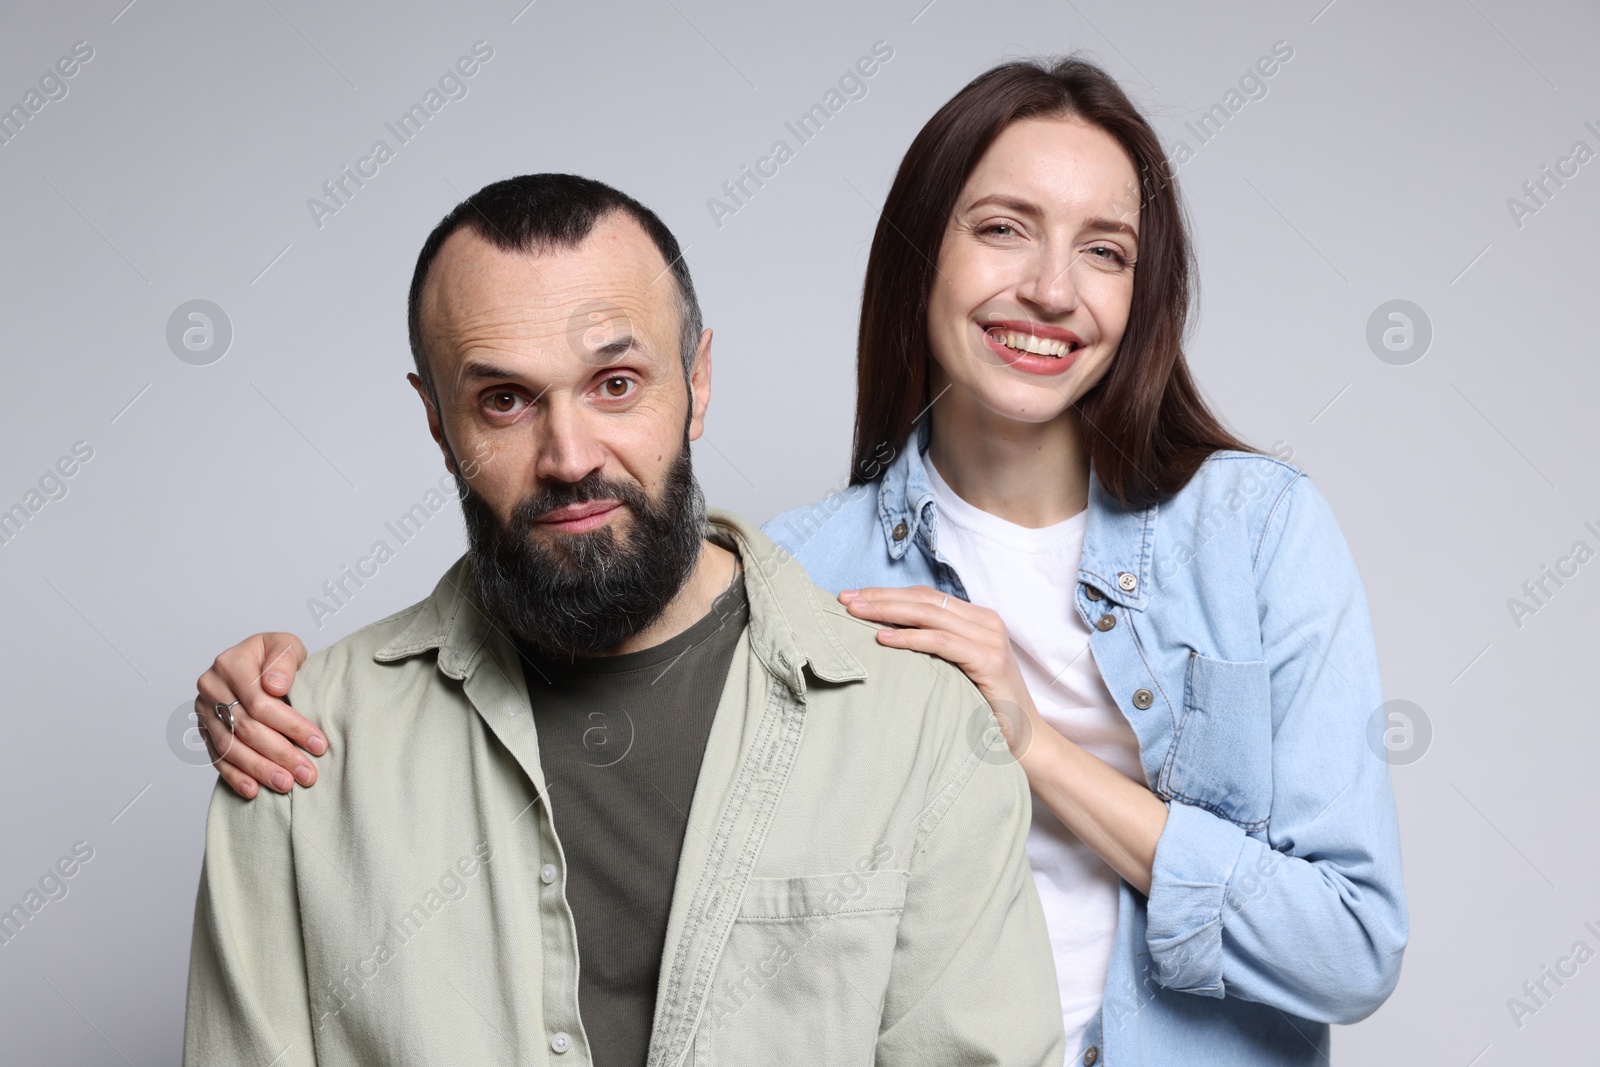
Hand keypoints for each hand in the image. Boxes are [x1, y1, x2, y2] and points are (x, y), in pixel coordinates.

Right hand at [194, 633, 318, 797]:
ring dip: (260, 770)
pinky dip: (235, 776)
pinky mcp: (204, 730)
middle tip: (307, 773)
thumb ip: (283, 660)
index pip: (260, 702)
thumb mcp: (285, 645)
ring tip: (286, 785)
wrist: (254, 662)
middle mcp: (212, 687)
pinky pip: (217, 757)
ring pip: (231, 747)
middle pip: (246, 728)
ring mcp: (204, 711)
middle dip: (280, 754)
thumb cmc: (275, 657)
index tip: (318, 744)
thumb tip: (275, 685)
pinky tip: (254, 790)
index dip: (290, 725)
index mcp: (231, 664)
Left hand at [838, 585, 1043, 760]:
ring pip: (930, 614)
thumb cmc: (985, 709)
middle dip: (881, 597)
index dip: (888, 593)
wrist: (1024, 740)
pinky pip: (941, 641)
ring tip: (856, 613)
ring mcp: (990, 638)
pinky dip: (910, 637)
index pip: (926, 596)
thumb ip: (934, 648)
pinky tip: (883, 638)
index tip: (852, 596)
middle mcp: (987, 621)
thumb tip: (884, 634)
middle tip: (845, 598)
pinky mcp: (989, 659)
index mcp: (979, 619)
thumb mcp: (957, 670)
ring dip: (888, 611)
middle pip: (924, 600)